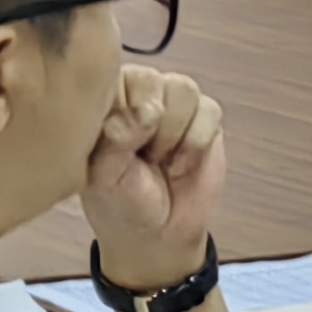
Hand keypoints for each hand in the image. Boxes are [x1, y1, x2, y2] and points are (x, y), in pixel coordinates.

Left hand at [84, 64, 225, 284]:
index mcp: (101, 102)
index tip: (119, 146)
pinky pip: (210, 110)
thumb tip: (149, 109)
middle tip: (142, 158)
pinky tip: (183, 163)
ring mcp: (172, 104)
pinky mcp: (205, 118)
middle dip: (152, 126)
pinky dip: (198, 141)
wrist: (160, 235)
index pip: (112, 75)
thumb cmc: (120, 204)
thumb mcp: (105, 178)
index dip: (122, 109)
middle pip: (153, 80)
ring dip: (176, 134)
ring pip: (184, 90)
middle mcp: (137, 95)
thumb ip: (117, 139)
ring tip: (162, 160)